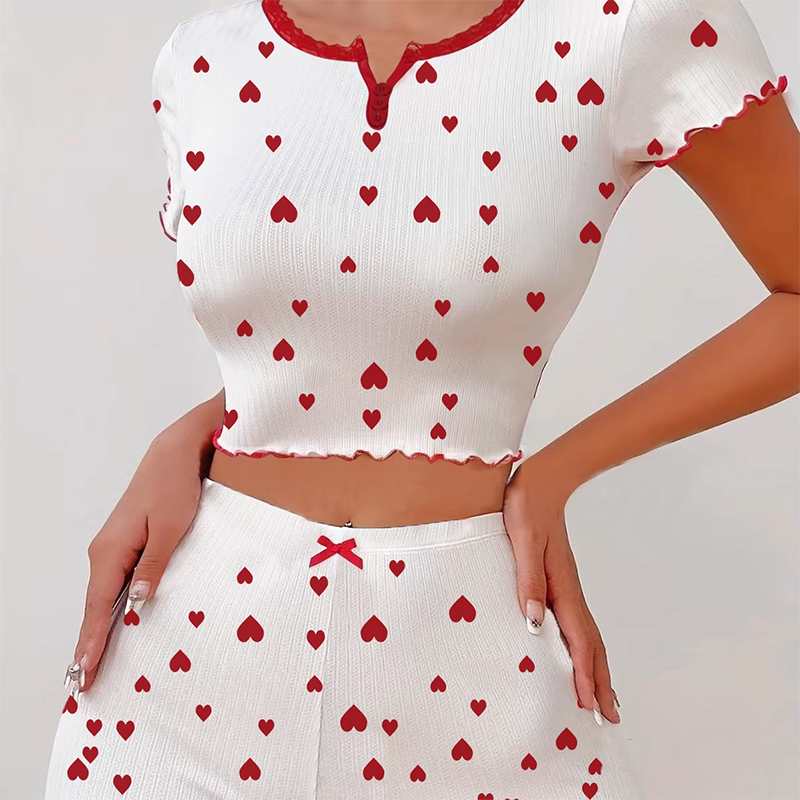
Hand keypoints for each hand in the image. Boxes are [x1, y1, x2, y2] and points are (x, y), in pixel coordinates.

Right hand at [68, 425, 208, 693]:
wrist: (177, 452)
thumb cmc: (176, 485)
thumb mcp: (170, 527)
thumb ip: (154, 564)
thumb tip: (137, 601)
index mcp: (112, 550)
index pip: (98, 607)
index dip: (91, 642)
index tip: (83, 674)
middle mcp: (106, 551)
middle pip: (94, 607)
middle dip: (88, 644)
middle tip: (82, 684)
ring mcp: (116, 547)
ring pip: (104, 597)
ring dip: (99, 629)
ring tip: (93, 664)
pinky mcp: (129, 543)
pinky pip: (116, 583)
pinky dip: (112, 608)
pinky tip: (118, 624)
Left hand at [503, 456, 620, 724]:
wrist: (541, 481)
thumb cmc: (527, 508)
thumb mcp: (523, 542)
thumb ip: (528, 581)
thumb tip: (534, 625)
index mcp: (562, 587)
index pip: (578, 640)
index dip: (585, 675)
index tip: (591, 707)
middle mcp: (569, 591)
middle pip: (591, 644)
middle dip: (599, 681)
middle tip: (608, 717)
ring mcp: (567, 586)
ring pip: (587, 636)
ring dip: (595, 668)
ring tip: (603, 697)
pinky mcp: (559, 580)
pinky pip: (577, 623)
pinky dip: (584, 647)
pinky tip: (576, 653)